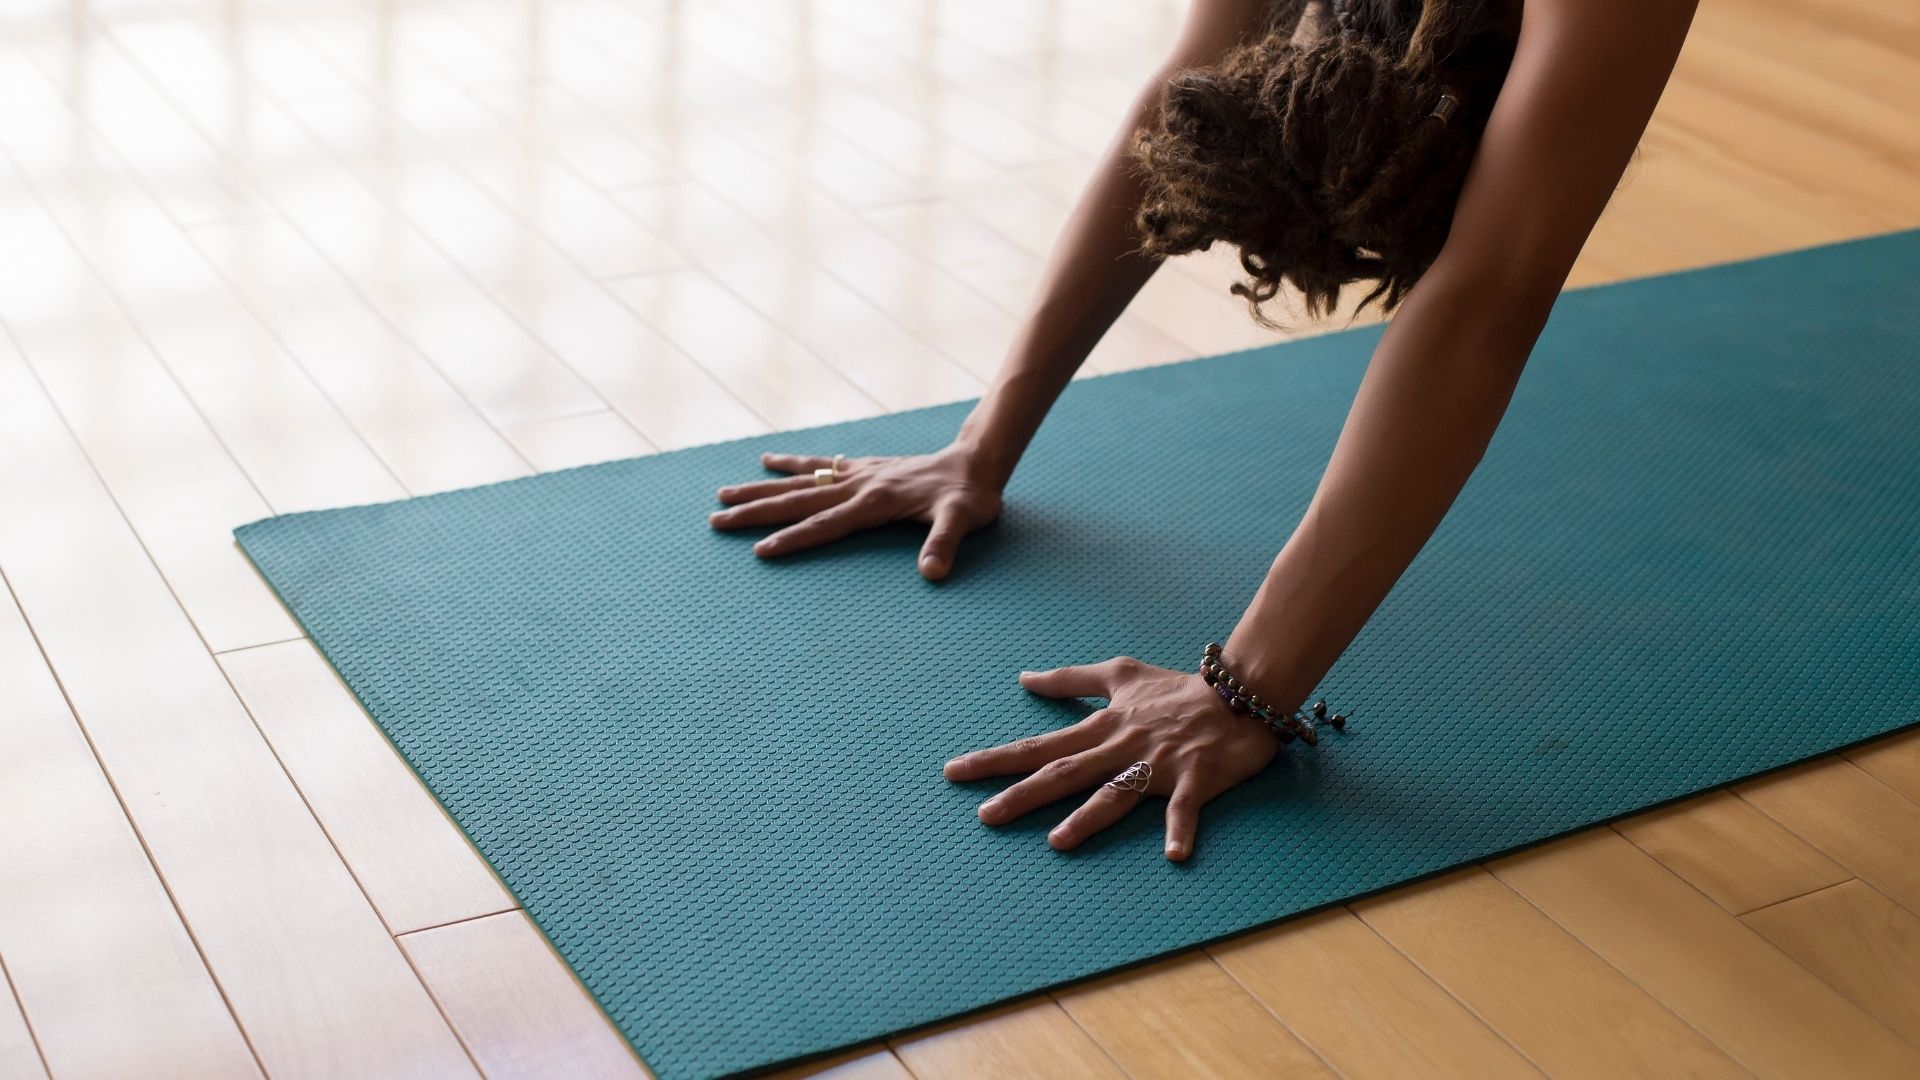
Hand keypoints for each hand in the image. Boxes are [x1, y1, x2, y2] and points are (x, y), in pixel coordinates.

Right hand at [709, 445, 1003, 579]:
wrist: (976, 461)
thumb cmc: (970, 496)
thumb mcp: (964, 520)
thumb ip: (944, 544)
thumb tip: (932, 574)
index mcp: (876, 501)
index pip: (825, 524)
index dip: (793, 538)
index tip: (760, 549)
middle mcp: (859, 485)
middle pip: (798, 500)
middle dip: (756, 512)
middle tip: (715, 521)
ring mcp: (858, 474)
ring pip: (800, 482)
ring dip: (761, 488)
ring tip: (724, 494)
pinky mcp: (863, 467)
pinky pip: (819, 464)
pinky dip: (792, 463)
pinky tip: (768, 460)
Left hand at [943, 656, 1279, 860]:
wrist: (1237, 690)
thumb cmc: (1178, 688)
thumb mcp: (1120, 674)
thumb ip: (1070, 680)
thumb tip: (1024, 678)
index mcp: (1101, 728)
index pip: (1039, 746)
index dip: (996, 760)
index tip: (955, 773)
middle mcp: (1121, 747)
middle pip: (1064, 773)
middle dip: (1023, 794)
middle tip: (985, 816)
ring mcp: (1157, 764)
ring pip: (1116, 793)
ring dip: (1088, 817)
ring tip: (1058, 841)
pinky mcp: (1195, 778)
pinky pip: (1187, 808)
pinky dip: (1182, 829)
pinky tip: (1175, 856)